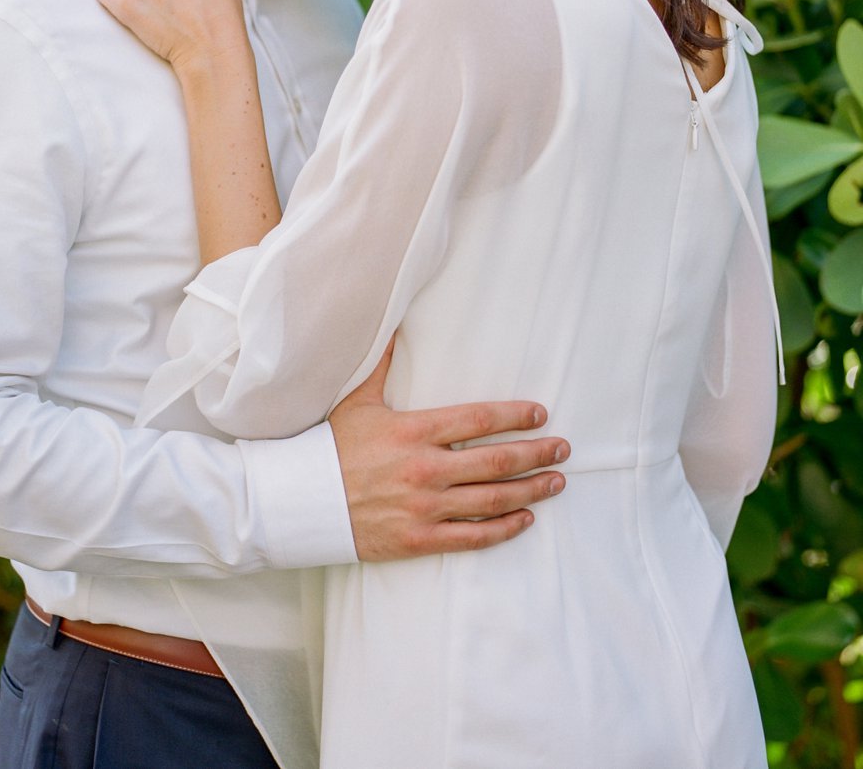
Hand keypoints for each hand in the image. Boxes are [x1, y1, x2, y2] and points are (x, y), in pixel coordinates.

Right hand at [328, 340, 568, 560]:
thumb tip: (396, 327)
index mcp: (413, 432)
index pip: (478, 420)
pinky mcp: (420, 538)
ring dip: (532, 490)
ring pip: (493, 499)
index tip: (539, 413)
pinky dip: (505, 528)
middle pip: (497, 461)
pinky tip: (526, 519)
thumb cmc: (330, 448)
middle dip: (537, 453)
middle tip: (562, 448)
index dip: (515, 416)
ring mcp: (425, 507)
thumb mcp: (355, 402)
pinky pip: (474, 535)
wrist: (302, 501)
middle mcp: (425, 468)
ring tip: (555, 481)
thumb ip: (382, 366)